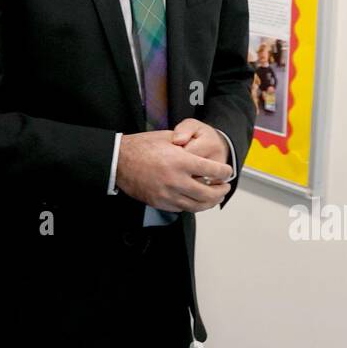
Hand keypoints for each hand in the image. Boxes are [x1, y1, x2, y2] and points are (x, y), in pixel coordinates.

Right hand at [115, 129, 231, 213]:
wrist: (119, 161)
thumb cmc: (142, 146)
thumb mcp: (168, 139)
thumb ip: (188, 148)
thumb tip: (204, 157)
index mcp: (180, 161)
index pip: (212, 171)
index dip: (224, 172)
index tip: (227, 172)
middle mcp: (176, 180)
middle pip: (208, 193)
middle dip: (221, 191)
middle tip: (224, 187)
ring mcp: (167, 195)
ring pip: (197, 206)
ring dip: (209, 202)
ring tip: (214, 197)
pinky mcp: (160, 203)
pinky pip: (182, 208)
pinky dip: (192, 205)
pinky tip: (195, 199)